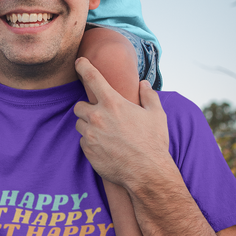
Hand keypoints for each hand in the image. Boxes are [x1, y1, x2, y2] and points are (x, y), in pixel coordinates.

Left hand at [73, 57, 171, 187]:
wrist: (147, 173)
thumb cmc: (153, 142)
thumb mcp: (156, 115)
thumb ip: (148, 96)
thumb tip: (143, 84)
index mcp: (113, 103)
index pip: (92, 77)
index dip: (83, 66)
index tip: (79, 62)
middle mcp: (97, 116)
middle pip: (79, 106)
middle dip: (87, 109)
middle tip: (101, 116)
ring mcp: (90, 135)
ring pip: (80, 124)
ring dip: (88, 126)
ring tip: (106, 134)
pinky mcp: (87, 150)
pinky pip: (83, 142)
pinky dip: (91, 142)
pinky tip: (106, 147)